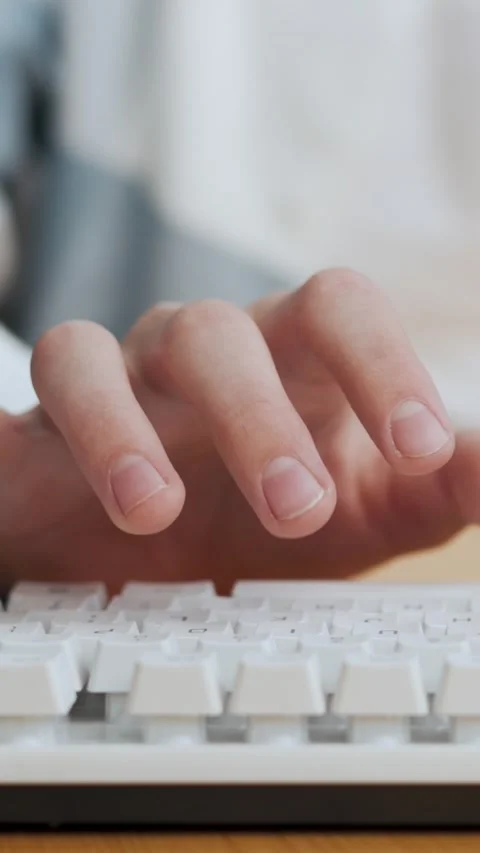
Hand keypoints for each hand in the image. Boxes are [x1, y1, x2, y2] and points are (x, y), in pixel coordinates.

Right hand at [0, 269, 476, 592]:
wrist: (169, 554)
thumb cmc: (273, 516)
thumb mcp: (366, 511)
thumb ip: (434, 486)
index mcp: (289, 361)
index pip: (338, 310)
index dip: (384, 365)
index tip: (419, 450)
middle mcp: (199, 356)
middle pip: (222, 334)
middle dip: (259, 418)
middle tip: (297, 511)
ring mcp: (115, 382)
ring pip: (99, 354)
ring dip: (127, 432)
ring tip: (158, 514)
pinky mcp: (43, 427)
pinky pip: (24, 396)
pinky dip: (19, 428)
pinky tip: (22, 466)